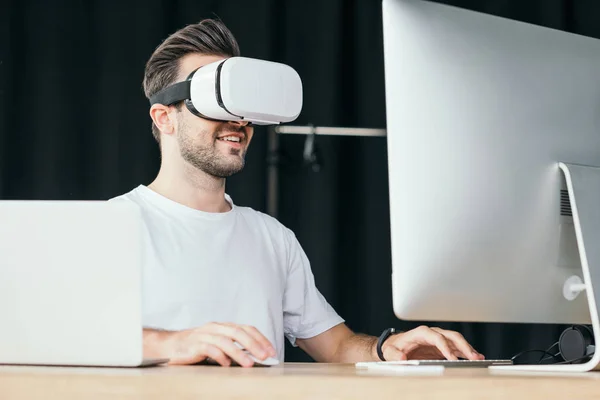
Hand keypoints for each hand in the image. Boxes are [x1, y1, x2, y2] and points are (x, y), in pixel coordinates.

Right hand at [146, 322, 276, 366]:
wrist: (169, 346)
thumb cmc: (196, 346)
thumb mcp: (217, 344)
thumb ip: (233, 348)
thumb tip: (255, 358)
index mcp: (224, 326)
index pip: (246, 328)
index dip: (261, 339)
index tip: (271, 351)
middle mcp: (216, 328)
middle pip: (238, 332)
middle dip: (254, 344)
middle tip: (265, 356)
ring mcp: (204, 335)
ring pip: (226, 341)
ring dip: (239, 353)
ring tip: (249, 364)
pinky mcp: (194, 344)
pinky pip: (209, 349)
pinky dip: (220, 356)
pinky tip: (226, 365)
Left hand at [379, 325, 483, 360]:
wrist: (396, 345)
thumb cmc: (395, 347)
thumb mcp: (390, 352)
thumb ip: (395, 355)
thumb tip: (402, 358)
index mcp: (421, 333)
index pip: (437, 338)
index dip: (446, 347)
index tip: (453, 358)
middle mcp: (432, 333)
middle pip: (451, 336)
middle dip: (463, 346)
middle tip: (473, 357)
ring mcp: (439, 338)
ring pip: (456, 341)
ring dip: (468, 349)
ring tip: (478, 358)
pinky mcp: (442, 346)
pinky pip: (456, 347)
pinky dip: (466, 352)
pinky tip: (474, 357)